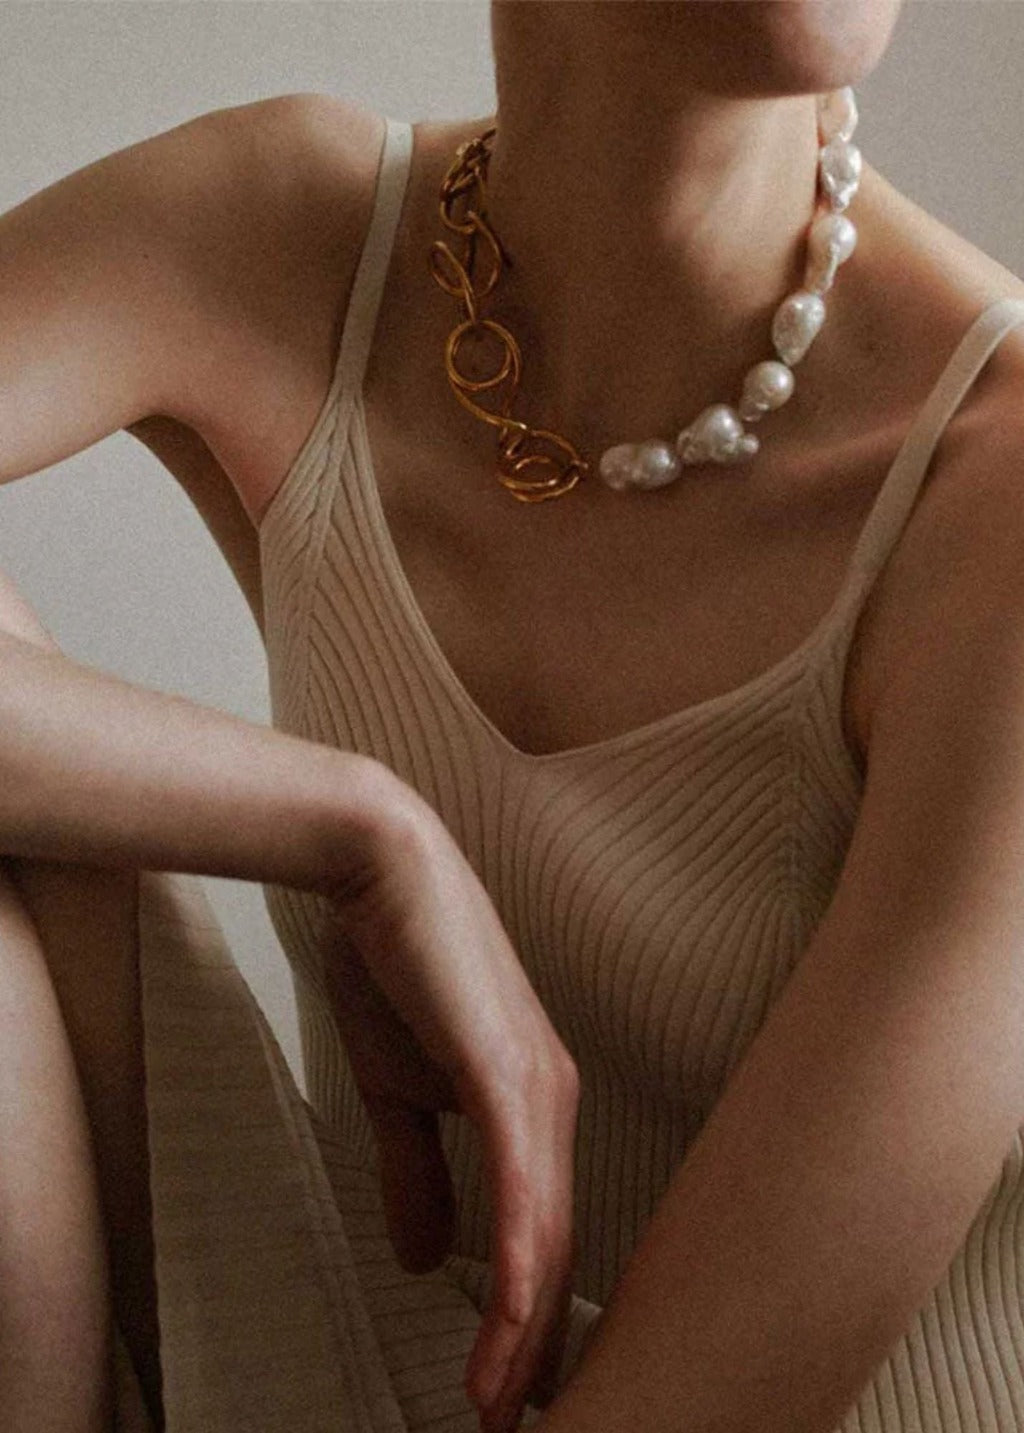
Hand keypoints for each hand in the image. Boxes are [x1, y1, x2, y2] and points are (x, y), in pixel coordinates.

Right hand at [321, 798, 579, 1432]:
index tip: (509, 1389)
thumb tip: (424, 1255)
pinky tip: (513, 1317)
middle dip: (534, 1345)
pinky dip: (516, 1256)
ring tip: (502, 1406)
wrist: (380, 874)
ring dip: (524, 1325)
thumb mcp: (399, 1092)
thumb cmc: (395, 970)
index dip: (527, 1317)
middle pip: (554, 1247)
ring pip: (542, 1229)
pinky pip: (518, 1182)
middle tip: (514, 1425)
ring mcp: (535, 1085)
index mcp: (530, 1106)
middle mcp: (550, 1101)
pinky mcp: (503, 1068)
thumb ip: (418, 1172)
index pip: (539, 1232)